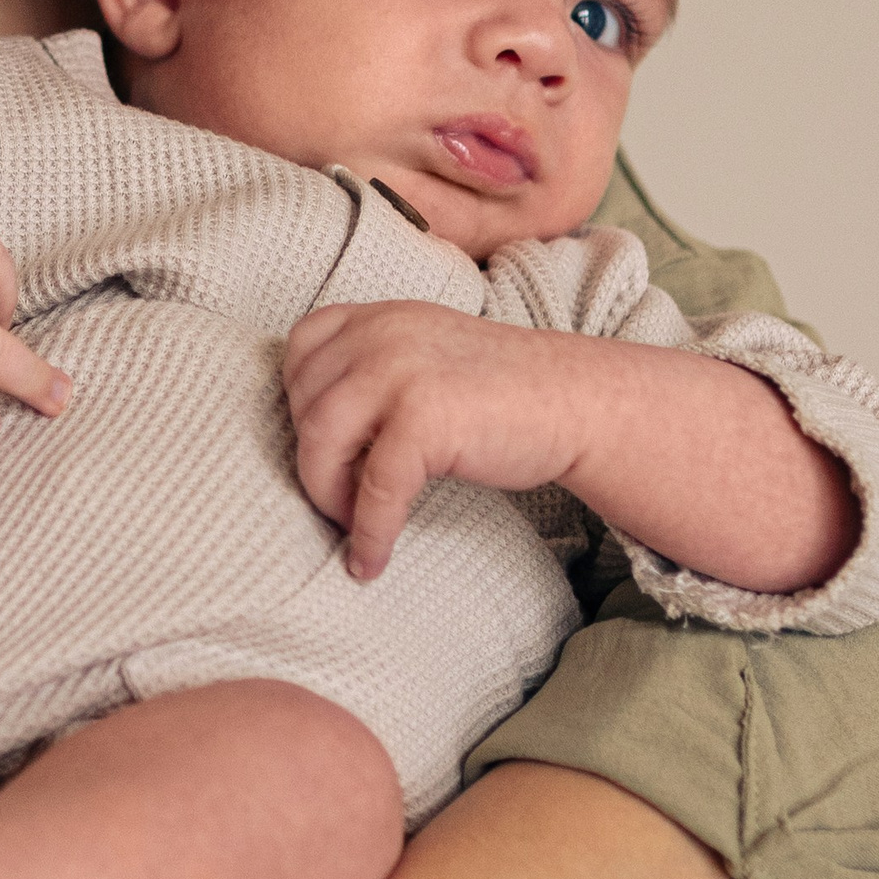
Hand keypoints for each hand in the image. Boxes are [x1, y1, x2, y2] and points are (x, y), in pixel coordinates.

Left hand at [284, 301, 602, 576]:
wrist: (580, 402)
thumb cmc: (504, 393)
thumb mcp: (428, 356)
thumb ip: (375, 370)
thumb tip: (312, 434)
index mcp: (380, 316)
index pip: (302, 349)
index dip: (298, 403)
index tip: (323, 446)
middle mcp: (383, 334)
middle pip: (304, 406)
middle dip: (312, 461)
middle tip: (340, 500)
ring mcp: (401, 372)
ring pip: (321, 445)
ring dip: (327, 498)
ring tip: (351, 526)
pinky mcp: (424, 419)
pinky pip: (373, 490)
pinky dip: (367, 533)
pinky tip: (370, 562)